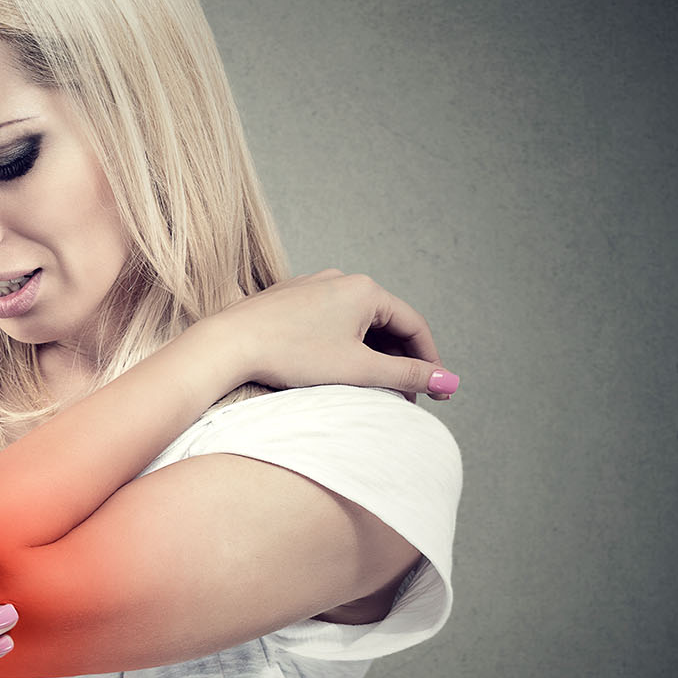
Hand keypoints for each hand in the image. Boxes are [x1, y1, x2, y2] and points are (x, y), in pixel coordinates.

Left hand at [202, 269, 459, 401]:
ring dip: (371, 355)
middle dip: (399, 361)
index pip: (414, 325)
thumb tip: (450, 380)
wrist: (227, 344)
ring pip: (356, 324)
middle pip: (386, 323)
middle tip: (406, 396)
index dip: (430, 361)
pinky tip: (336, 371)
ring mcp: (312, 286)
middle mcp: (341, 280)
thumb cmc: (291, 355)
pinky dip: (343, 346)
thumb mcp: (358, 370)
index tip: (438, 391)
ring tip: (373, 389)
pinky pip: (329, 322)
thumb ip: (407, 376)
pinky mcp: (289, 299)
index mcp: (365, 290)